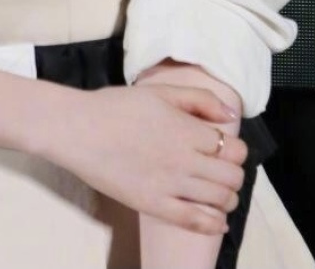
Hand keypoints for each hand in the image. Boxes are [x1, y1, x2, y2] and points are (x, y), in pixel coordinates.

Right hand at [42, 82, 246, 235]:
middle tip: (224, 171)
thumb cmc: (117, 106)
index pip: (233, 148)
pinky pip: (193, 222)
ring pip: (218, 201)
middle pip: (231, 177)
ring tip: (219, 193)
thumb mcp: (160, 92)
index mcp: (186, 130)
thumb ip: (199, 99)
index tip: (228, 149)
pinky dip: (212, 224)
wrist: (78, 129)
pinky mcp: (153, 206)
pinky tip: (217, 220)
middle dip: (234, 175)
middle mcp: (184, 160)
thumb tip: (231, 113)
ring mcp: (169, 186)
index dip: (236, 150)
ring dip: (227, 198)